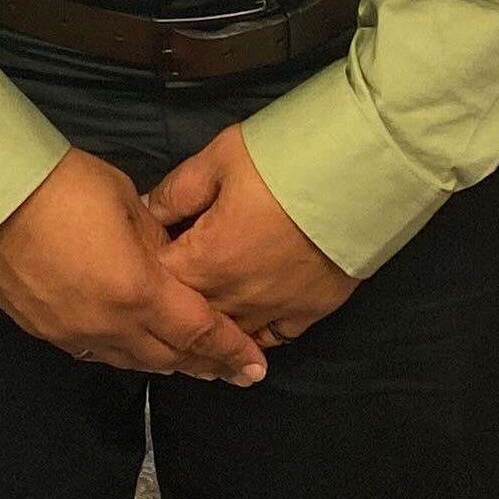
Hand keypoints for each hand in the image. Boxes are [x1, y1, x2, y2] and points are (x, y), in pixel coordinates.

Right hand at [0, 150, 267, 382]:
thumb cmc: (64, 187)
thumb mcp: (127, 201)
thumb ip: (157, 240)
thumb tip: (169, 259)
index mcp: (140, 291)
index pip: (199, 331)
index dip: (231, 350)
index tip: (256, 368)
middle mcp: (111, 325)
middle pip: (169, 357)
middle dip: (205, 364)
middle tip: (231, 371)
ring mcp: (75, 334)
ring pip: (132, 361)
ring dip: (165, 362)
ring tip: (189, 364)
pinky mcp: (45, 332)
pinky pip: (97, 353)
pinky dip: (125, 353)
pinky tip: (131, 348)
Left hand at [146, 126, 355, 346]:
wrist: (359, 176)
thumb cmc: (284, 161)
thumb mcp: (220, 160)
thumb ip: (177, 191)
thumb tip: (145, 211)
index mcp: (207, 260)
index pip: (159, 281)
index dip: (145, 271)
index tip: (139, 262)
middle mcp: (236, 296)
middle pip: (193, 317)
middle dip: (175, 309)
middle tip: (162, 302)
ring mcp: (275, 309)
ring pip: (231, 334)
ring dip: (212, 332)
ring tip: (198, 331)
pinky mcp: (310, 312)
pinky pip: (273, 338)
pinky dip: (256, 337)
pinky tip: (247, 334)